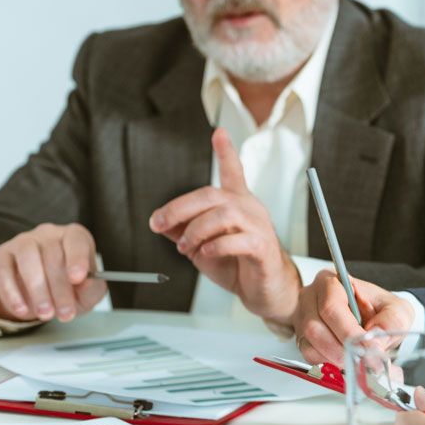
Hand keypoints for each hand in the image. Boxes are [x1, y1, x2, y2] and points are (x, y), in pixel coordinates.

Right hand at [0, 223, 106, 322]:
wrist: (39, 296)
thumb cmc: (70, 289)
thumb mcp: (87, 292)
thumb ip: (92, 288)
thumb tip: (85, 283)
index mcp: (75, 237)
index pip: (77, 241)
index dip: (77, 259)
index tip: (77, 279)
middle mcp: (50, 233)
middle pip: (53, 255)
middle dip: (59, 288)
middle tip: (64, 313)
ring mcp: (25, 241)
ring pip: (28, 258)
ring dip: (37, 289)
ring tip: (45, 313)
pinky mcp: (3, 254)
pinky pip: (4, 270)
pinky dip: (11, 292)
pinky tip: (22, 309)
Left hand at [149, 128, 299, 323]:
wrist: (264, 291)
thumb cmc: (236, 265)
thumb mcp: (200, 247)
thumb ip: (182, 232)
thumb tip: (159, 222)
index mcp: (237, 204)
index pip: (233, 172)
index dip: (226, 152)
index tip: (219, 133)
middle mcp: (250, 210)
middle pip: (213, 195)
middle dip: (180, 207)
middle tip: (159, 224)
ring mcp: (259, 227)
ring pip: (223, 214)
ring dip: (195, 230)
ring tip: (184, 247)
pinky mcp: (263, 248)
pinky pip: (238, 240)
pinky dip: (215, 246)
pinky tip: (205, 253)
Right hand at [292, 271, 414, 364]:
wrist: (375, 319)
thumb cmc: (381, 309)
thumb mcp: (397, 310)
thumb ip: (391, 322)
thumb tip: (375, 343)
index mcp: (332, 282)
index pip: (331, 306)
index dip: (348, 331)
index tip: (367, 348)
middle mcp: (312, 298)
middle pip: (315, 328)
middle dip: (341, 350)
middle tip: (363, 362)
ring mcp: (303, 319)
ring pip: (310, 345)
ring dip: (335, 360)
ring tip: (358, 364)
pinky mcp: (303, 339)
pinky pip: (309, 357)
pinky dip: (329, 365)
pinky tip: (347, 363)